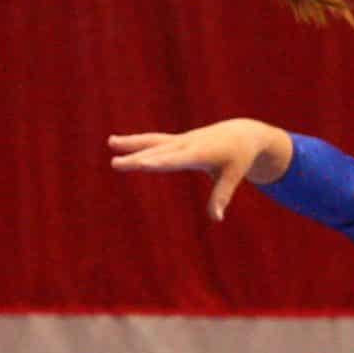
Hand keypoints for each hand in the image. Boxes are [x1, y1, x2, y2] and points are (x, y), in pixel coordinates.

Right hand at [107, 119, 290, 220]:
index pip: (175, 159)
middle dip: (137, 157)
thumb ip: (222, 196)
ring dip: (131, 143)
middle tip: (115, 163)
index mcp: (200, 152)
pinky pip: (154, 141)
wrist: (242, 133)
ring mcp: (180, 140)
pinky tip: (118, 143)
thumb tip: (216, 219)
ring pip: (152, 142)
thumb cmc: (238, 157)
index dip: (158, 162)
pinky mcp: (177, 141)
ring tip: (111, 143)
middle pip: (158, 151)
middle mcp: (187, 143)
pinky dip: (137, 142)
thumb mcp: (233, 176)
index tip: (141, 164)